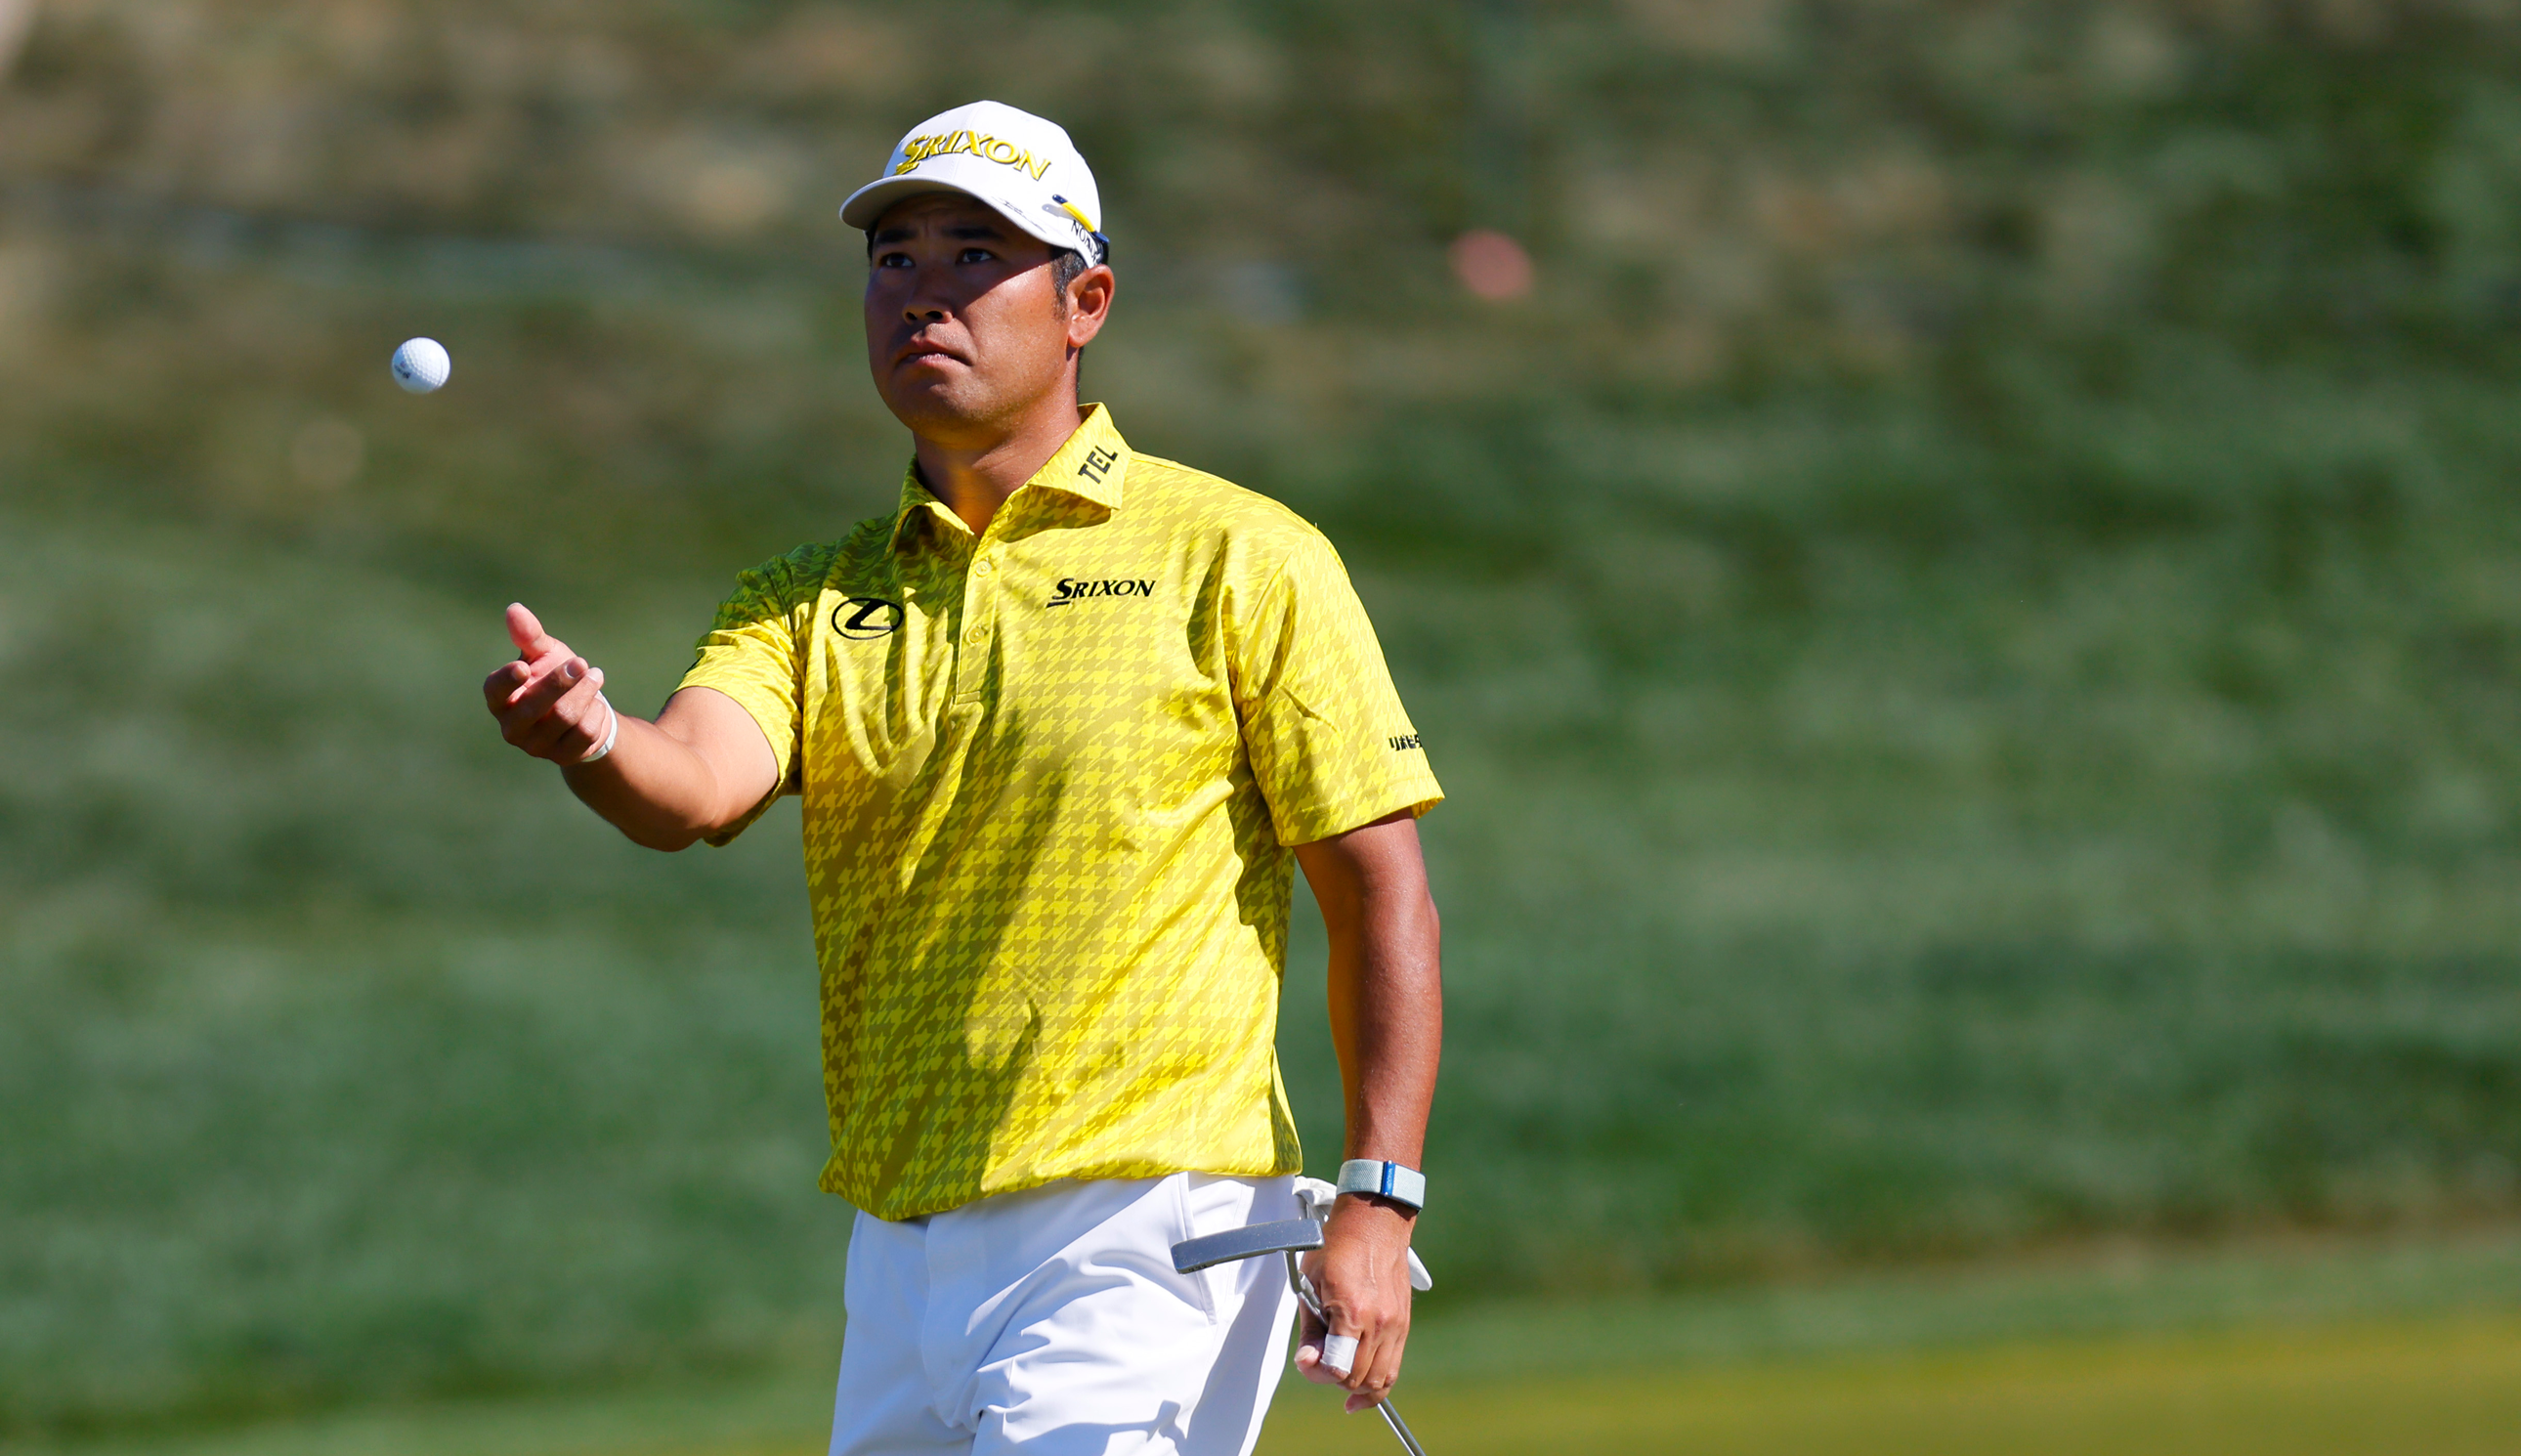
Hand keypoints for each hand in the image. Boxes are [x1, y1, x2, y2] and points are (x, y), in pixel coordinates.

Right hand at [482, 603, 613, 764]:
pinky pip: (584, 732)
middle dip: (561, 682)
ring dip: (585, 692)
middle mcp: (512, 727)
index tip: (523, 667)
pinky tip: (596, 703)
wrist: (585, 709)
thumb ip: (529, 635)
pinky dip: (596, 712)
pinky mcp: (563, 757)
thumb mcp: (544, 653)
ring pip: (564, 717)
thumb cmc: (554, 676)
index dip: (506, 680)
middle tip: (581, 662)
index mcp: (500, 699)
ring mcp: (537, 746)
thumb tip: (514, 609)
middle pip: (534, 707)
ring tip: (596, 675)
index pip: (495, 691)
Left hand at [1293, 1194, 1415, 1412]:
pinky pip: (1393, 1367)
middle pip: (1358, 1378)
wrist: (1374, 1223)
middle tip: (1319, 1364)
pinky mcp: (1403, 1325)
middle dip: (1334, 1379)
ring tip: (1340, 1384)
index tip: (1308, 1361)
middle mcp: (1379, 1323)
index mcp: (1352, 1312)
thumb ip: (1310, 1330)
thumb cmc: (1337, 1247)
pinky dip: (1379, 1384)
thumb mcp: (1310, 1284)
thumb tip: (1308, 1364)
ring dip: (1357, 1387)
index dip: (1318, 1373)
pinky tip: (1362, 1392)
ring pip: (1380, 1380)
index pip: (1338, 1368)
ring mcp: (1395, 1325)